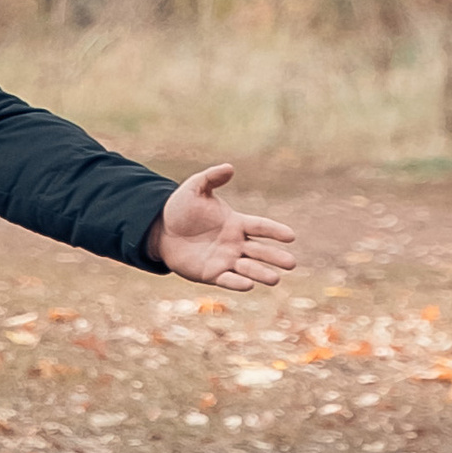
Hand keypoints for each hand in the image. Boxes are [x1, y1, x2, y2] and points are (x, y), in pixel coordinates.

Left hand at [154, 162, 297, 290]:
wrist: (160, 230)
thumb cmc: (181, 208)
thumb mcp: (195, 188)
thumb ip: (212, 177)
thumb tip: (229, 167)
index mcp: (236, 223)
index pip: (260, 227)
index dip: (275, 231)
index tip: (291, 236)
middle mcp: (235, 243)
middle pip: (260, 251)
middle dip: (276, 257)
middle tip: (291, 263)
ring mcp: (225, 260)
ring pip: (248, 268)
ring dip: (261, 273)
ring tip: (275, 279)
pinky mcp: (211, 274)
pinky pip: (228, 280)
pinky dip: (238, 283)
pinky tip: (249, 285)